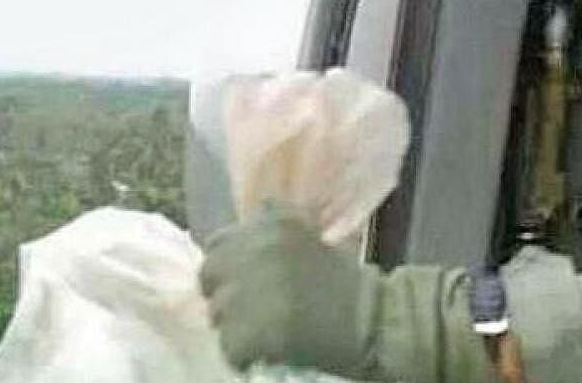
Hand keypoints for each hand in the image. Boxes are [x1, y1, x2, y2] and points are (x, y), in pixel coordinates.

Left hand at [198, 203, 373, 375]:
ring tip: (263, 331)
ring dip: (235, 326)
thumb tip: (241, 226)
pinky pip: (229, 347)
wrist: (373, 320)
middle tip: (248, 310)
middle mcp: (256, 251)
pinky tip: (267, 351)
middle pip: (208, 276)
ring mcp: (252, 292)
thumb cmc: (342, 281)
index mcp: (270, 225)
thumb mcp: (307, 234)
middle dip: (224, 294)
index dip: (227, 263)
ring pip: (217, 315)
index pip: (217, 242)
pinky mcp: (254, 331)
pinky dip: (244, 355)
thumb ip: (271, 225)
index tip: (241, 278)